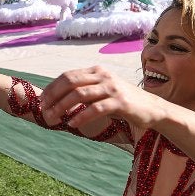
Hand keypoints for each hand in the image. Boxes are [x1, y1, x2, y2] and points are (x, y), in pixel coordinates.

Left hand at [39, 66, 164, 129]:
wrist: (152, 108)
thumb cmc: (124, 102)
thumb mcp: (103, 92)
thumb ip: (86, 91)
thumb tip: (59, 100)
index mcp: (97, 71)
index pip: (67, 76)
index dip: (52, 89)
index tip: (42, 102)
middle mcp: (103, 76)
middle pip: (70, 82)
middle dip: (53, 97)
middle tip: (44, 111)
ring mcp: (112, 88)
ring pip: (80, 95)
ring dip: (62, 107)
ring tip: (54, 119)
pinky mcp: (120, 102)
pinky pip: (95, 109)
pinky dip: (81, 117)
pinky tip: (72, 124)